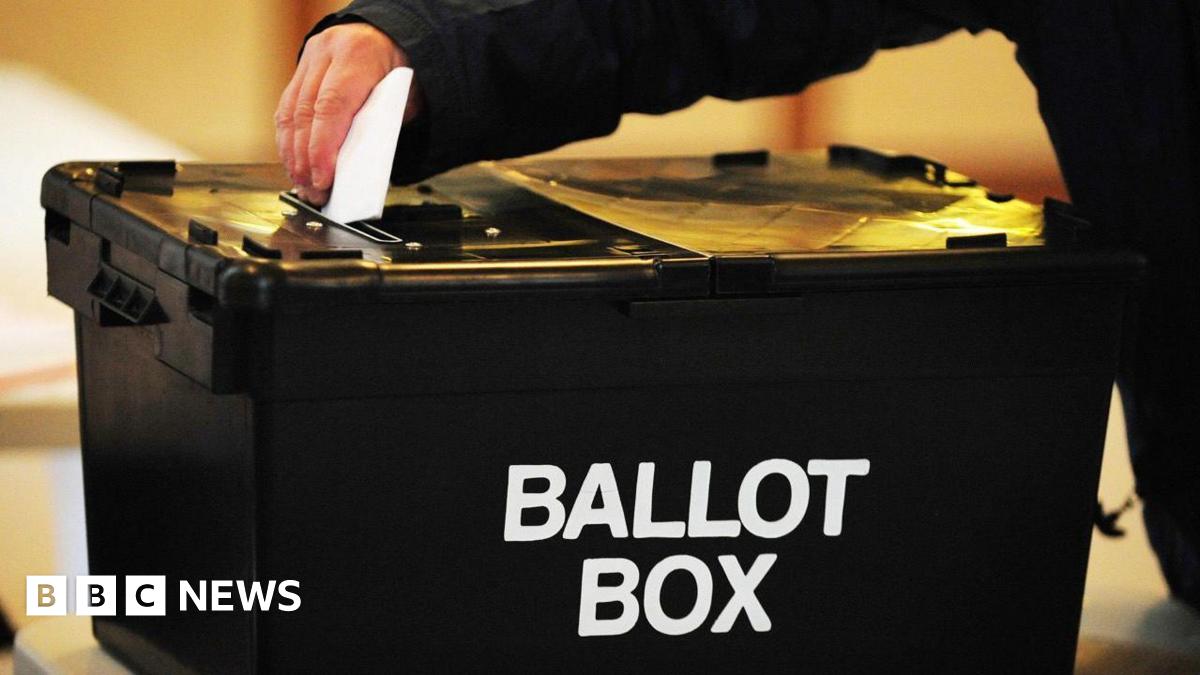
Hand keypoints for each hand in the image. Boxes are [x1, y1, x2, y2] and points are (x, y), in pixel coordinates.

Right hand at [275, 23, 420, 205]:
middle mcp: (327, 52)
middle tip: (314, 190)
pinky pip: (286, 109)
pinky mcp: (299, 70)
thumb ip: (380, 128)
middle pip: (305, 113)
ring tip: (303, 183)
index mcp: (358, 56)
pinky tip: (294, 162)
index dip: (322, 148)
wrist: (388, 36)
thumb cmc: (398, 72)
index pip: (331, 107)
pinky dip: (288, 140)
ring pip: (289, 113)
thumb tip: (357, 170)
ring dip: (292, 154)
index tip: (322, 179)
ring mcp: (309, 59)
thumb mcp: (402, 99)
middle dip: (305, 159)